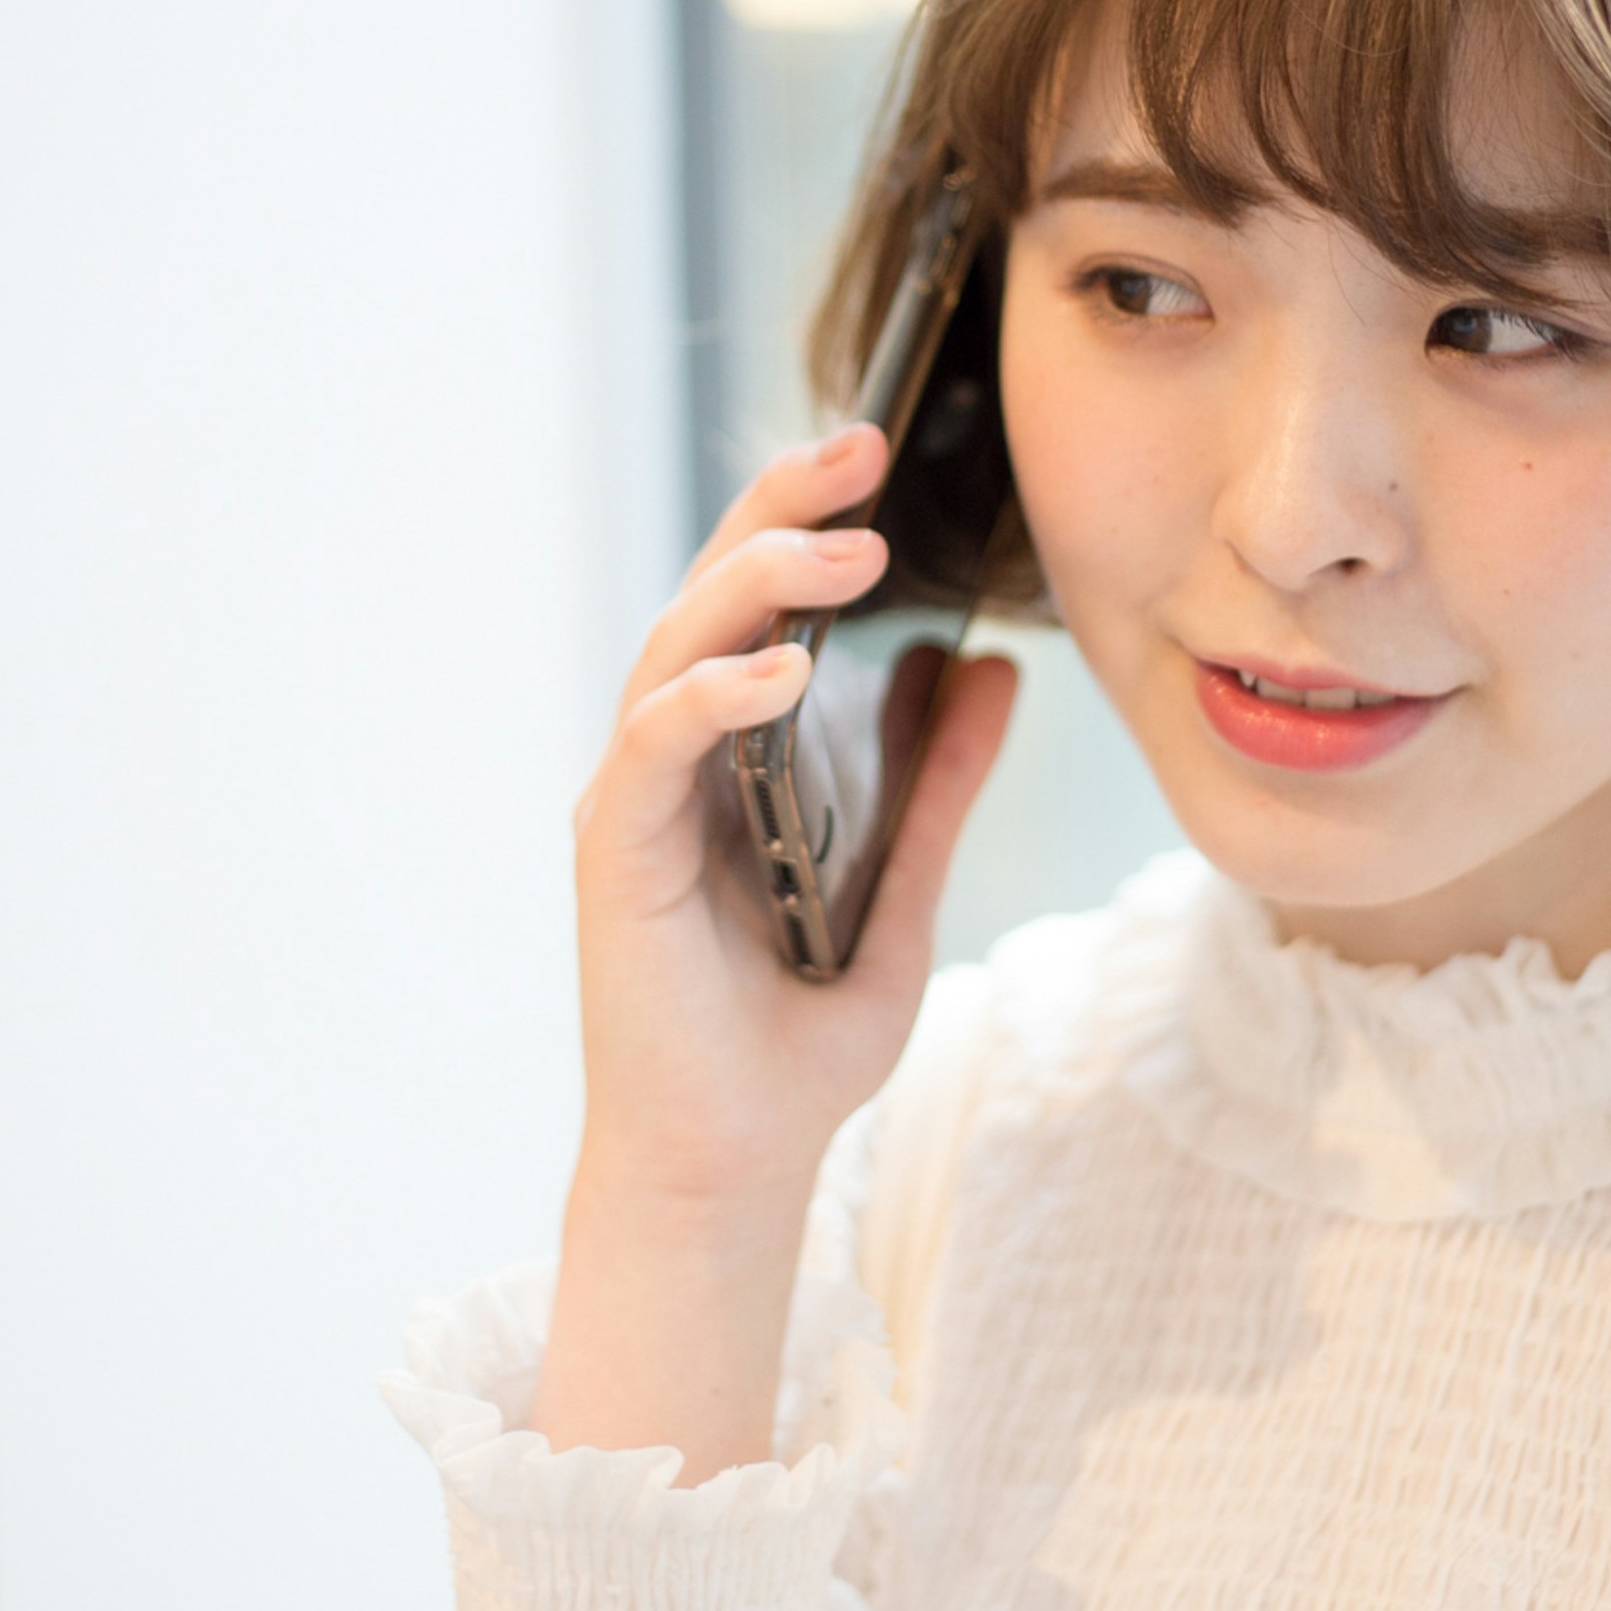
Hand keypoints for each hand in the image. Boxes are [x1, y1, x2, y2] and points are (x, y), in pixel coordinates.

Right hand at [532, 421, 1016, 1471]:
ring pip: (674, 647)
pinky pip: (651, 747)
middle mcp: (672, 759)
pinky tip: (779, 672)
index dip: (805, 517)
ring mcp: (635, 800)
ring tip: (846, 552)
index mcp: (734, 752)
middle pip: (710, 593)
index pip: (759, 604)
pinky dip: (711, 698)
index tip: (880, 451)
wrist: (738, 1163)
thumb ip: (944, 786)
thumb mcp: (906, 891)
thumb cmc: (800, 1036)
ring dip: (756, 587)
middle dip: (780, 510)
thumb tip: (997, 672)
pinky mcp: (613, 854)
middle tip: (861, 448)